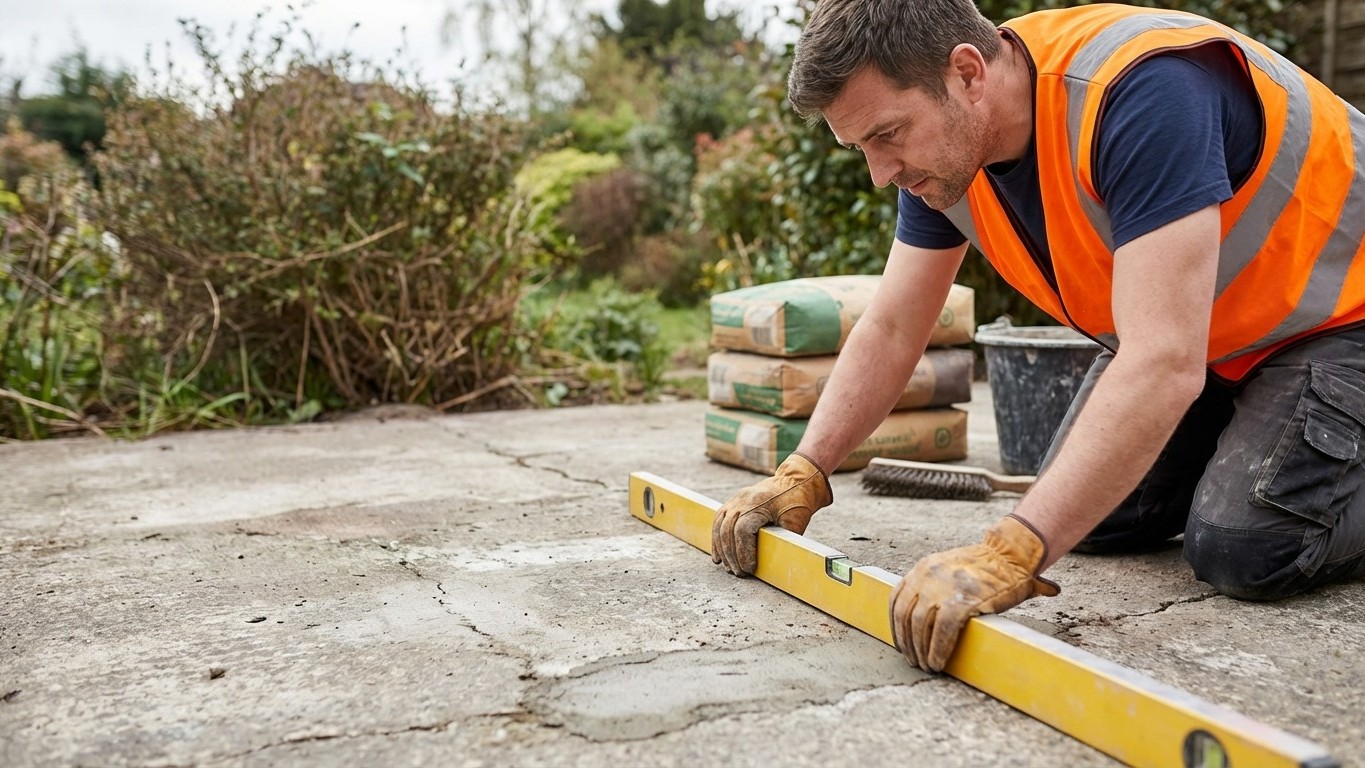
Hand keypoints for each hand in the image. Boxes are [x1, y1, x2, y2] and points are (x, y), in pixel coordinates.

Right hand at [712, 452, 832, 575]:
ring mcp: (736, 499)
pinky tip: (718, 555)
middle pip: (728, 530)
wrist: (796, 479)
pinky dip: (717, 538)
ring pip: (720, 525)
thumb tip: (777, 566)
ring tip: (728, 567)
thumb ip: (784, 541)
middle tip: (739, 573)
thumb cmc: (799, 502)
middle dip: (731, 555)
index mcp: (759, 502)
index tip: (749, 568)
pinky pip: (719, 520)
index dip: (743, 552)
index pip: (742, 530)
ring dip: (721, 549)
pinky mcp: (734, 502)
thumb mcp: (797, 522)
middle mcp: (743, 499)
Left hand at [890, 515, 1059, 671]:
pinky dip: (938, 650)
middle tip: (914, 661)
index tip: (901, 643)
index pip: (897, 600)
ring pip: (919, 625)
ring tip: (927, 665)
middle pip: (905, 616)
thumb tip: (924, 618)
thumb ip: (933, 586)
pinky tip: (938, 663)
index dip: (896, 626)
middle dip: (907, 643)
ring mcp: (943, 588)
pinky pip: (942, 631)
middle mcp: (926, 576)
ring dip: (920, 650)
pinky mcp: (963, 600)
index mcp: (922, 568)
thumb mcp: (949, 567)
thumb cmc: (985, 567)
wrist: (1010, 554)